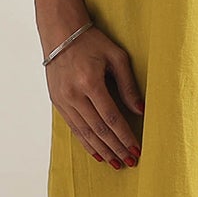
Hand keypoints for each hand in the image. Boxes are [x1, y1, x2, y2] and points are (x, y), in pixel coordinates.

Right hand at [46, 26, 143, 166]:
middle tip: (130, 162)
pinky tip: (97, 153)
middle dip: (116, 148)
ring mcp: (63, 100)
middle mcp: (74, 94)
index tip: (137, 149)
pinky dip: (86, 143)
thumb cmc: (92, 42)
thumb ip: (129, 85)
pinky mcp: (57, 102)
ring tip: (116, 163)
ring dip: (102, 150)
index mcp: (90, 82)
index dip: (125, 136)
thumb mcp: (117, 57)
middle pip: (98, 130)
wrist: (60, 33)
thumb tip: (140, 110)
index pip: (111, 118)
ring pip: (85, 133)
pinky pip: (73, 128)